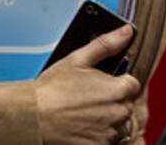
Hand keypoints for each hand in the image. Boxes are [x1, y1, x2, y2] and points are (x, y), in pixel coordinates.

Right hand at [36, 24, 140, 144]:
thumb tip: (125, 32)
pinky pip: (107, 142)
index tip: (103, 86)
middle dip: (112, 102)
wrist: (32, 117)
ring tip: (84, 115)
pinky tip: (82, 128)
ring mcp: (110, 133)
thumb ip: (106, 44)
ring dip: (107, 121)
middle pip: (126, 106)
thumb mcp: (77, 59)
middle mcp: (118, 112)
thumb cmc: (51, 90)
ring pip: (118, 125)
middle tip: (89, 100)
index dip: (117, 84)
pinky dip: (98, 136)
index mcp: (117, 89)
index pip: (132, 85)